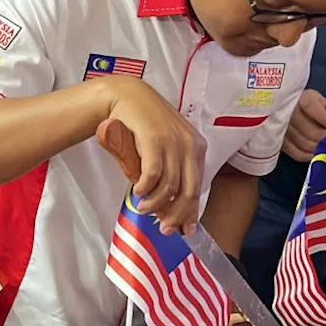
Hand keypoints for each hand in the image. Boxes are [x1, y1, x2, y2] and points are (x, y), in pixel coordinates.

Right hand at [104, 76, 206, 234]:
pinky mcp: (154, 139)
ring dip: (156, 203)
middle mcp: (189, 145)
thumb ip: (169, 170)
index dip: (191, 212)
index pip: (198, 187)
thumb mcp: (164, 146)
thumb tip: (168, 205)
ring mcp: (173, 141)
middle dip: (176, 215)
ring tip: (143, 208)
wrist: (127, 96)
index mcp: (196, 147)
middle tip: (163, 228)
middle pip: (188, 190)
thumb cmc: (143, 125)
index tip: (183, 230)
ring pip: (170, 185)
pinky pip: (153, 173)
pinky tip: (138, 192)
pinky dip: (146, 187)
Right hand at [282, 89, 325, 161]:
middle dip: (325, 137)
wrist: (282, 107)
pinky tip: (315, 151)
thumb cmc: (302, 103)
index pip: (311, 108)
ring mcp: (281, 128)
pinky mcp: (279, 141)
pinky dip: (309, 155)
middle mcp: (287, 112)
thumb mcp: (316, 99)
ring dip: (319, 147)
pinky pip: (296, 153)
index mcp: (299, 98)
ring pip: (304, 143)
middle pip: (309, 130)